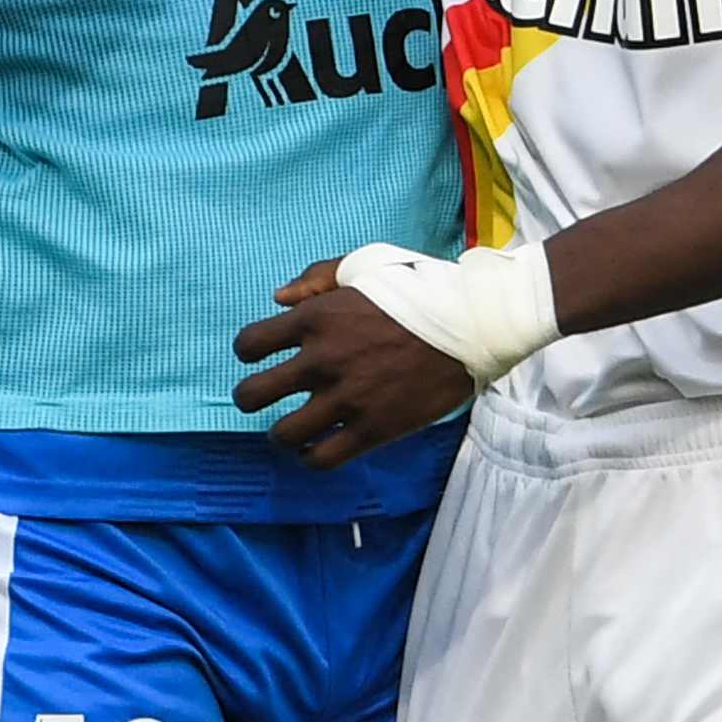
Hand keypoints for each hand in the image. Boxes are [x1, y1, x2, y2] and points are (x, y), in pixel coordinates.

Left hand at [230, 259, 469, 464]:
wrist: (473, 323)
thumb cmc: (420, 288)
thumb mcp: (366, 263)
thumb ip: (317, 277)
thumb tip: (277, 298)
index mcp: (315, 318)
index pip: (249, 344)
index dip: (249, 351)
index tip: (261, 355)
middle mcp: (322, 360)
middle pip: (252, 395)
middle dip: (250, 397)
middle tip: (261, 397)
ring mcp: (346, 398)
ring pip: (282, 434)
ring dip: (281, 433)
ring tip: (292, 428)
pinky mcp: (372, 429)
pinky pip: (321, 458)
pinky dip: (310, 457)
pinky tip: (315, 448)